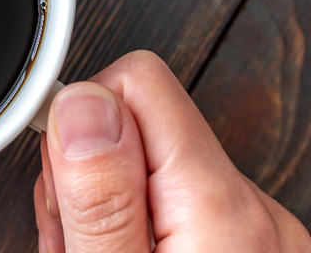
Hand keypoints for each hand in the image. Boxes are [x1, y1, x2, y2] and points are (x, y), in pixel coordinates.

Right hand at [34, 51, 310, 251]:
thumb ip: (101, 196)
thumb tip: (81, 103)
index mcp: (219, 209)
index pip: (136, 82)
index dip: (77, 125)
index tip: (62, 184)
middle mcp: (252, 209)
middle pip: (138, 127)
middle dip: (86, 175)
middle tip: (74, 240)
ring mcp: (255, 229)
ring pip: (150, 166)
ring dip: (106, 205)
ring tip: (96, 251)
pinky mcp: (245, 245)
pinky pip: (175, 204)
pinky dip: (136, 227)